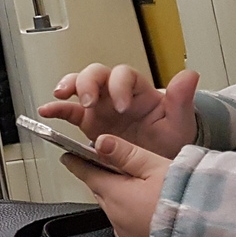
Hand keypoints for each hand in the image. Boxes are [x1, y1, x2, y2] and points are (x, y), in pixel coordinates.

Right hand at [39, 64, 198, 159]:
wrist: (158, 162)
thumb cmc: (169, 139)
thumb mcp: (179, 123)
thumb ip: (181, 100)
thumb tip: (189, 75)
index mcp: (138, 91)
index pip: (124, 76)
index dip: (120, 86)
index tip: (122, 106)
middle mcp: (115, 93)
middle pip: (97, 74)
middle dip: (89, 83)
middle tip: (90, 100)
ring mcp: (100, 106)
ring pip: (79, 84)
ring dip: (70, 87)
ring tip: (62, 97)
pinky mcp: (87, 121)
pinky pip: (68, 111)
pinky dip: (55, 109)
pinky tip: (47, 111)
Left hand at [60, 134, 170, 236]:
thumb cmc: (186, 198)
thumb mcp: (156, 167)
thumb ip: (126, 154)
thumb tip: (99, 141)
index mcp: (114, 195)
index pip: (87, 174)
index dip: (78, 163)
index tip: (68, 156)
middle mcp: (115, 218)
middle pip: (102, 193)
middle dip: (104, 180)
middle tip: (115, 168)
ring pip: (115, 212)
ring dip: (121, 200)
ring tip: (142, 191)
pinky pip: (128, 231)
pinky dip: (132, 220)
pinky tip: (149, 215)